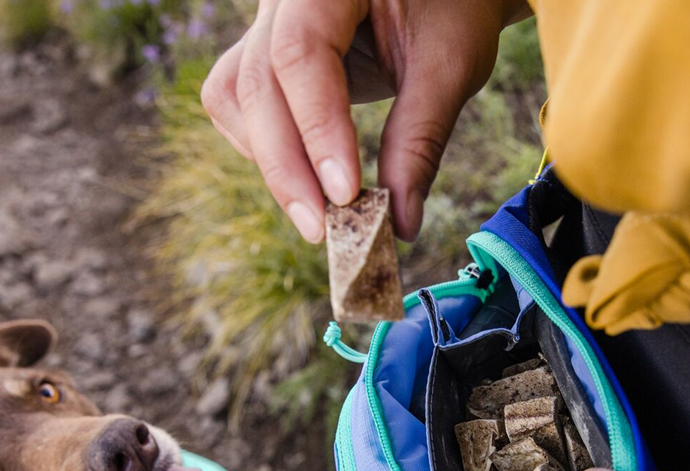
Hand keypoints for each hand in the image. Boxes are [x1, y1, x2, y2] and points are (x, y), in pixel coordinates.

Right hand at [201, 0, 529, 242]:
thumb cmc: (454, 7)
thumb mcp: (450, 64)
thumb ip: (420, 139)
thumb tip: (399, 225)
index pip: (300, 53)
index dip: (316, 128)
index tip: (345, 194)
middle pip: (256, 81)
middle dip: (286, 165)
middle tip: (322, 229)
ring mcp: (268, 23)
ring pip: (234, 94)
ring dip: (270, 159)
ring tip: (318, 211)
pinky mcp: (267, 53)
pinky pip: (239, 100)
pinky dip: (266, 146)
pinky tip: (306, 177)